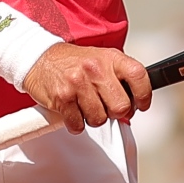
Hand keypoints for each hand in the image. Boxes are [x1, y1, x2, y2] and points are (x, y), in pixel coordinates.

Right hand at [22, 44, 151, 131]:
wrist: (39, 58)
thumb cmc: (74, 63)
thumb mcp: (101, 60)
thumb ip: (119, 78)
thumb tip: (134, 106)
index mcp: (110, 57)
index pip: (138, 76)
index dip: (144, 95)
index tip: (141, 105)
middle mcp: (95, 68)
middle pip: (121, 106)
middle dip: (115, 113)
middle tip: (106, 107)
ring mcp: (78, 83)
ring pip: (99, 119)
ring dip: (93, 118)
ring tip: (85, 105)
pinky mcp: (62, 97)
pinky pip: (78, 125)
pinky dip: (76, 124)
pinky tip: (73, 111)